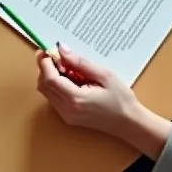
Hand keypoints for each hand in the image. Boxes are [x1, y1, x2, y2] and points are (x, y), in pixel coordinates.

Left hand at [37, 45, 170, 157]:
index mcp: (76, 99)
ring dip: (50, 76)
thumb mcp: (104, 75)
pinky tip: (71, 78)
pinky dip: (56, 85)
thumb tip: (62, 49)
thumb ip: (80, 62)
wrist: (128, 122)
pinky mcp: (68, 117)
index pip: (50, 79)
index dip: (45, 63)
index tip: (47, 49)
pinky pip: (54, 97)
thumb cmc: (121, 99)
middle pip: (43, 85)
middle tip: (55, 55)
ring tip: (67, 66)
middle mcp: (67, 109)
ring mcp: (66, 115)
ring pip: (46, 92)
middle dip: (45, 68)